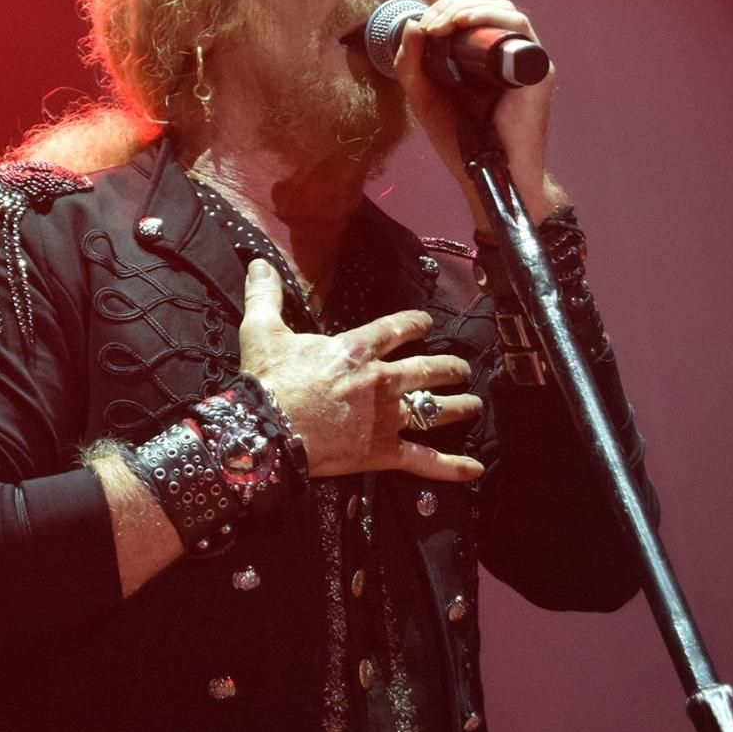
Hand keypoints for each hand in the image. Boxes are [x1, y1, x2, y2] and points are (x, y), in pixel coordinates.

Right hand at [238, 259, 483, 481]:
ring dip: (459, 407)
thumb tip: (258, 262)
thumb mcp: (261, 330)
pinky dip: (451, 466)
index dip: (415, 323)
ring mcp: (386, 416)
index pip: (395, 329)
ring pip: (434, 409)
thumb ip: (266, 296)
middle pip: (426, 369)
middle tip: (462, 369)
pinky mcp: (383, 450)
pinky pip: (424, 460)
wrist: (267, 430)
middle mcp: (381, 379)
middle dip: (449, 368)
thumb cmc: (268, 380)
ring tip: (475, 405)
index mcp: (356, 348)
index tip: (427, 322)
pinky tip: (474, 468)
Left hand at [392, 0, 566, 231]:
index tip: (424, 23)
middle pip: (489, 3)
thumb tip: (411, 24)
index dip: (448, 6)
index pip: (473, 11)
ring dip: (467, 7)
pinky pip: (519, 27)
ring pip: (504, 8)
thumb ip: (411, 64)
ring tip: (442, 24)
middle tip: (431, 23)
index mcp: (485, 56)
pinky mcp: (536, 69)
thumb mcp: (424, 97)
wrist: (487, 173)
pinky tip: (463, 24)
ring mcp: (525, 59)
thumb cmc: (460, 141)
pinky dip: (489, 17)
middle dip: (454, 4)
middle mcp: (508, 52)